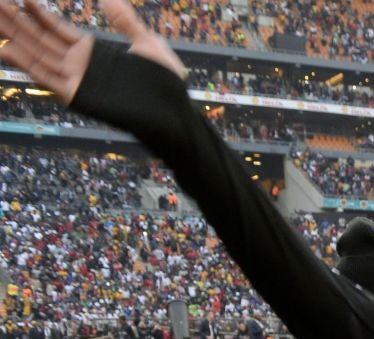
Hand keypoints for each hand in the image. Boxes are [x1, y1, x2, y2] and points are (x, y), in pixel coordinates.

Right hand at [0, 0, 186, 101]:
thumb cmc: (166, 83)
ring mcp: (76, 80)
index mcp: (91, 52)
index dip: (36, 12)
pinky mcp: (78, 96)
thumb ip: (125, 21)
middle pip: (38, 38)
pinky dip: (26, 65)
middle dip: (15, 21)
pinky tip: (6, 49)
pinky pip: (47, 78)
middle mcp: (78, 65)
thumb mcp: (146, 43)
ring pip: (36, 55)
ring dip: (13, 38)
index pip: (55, 28)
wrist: (176, 111)